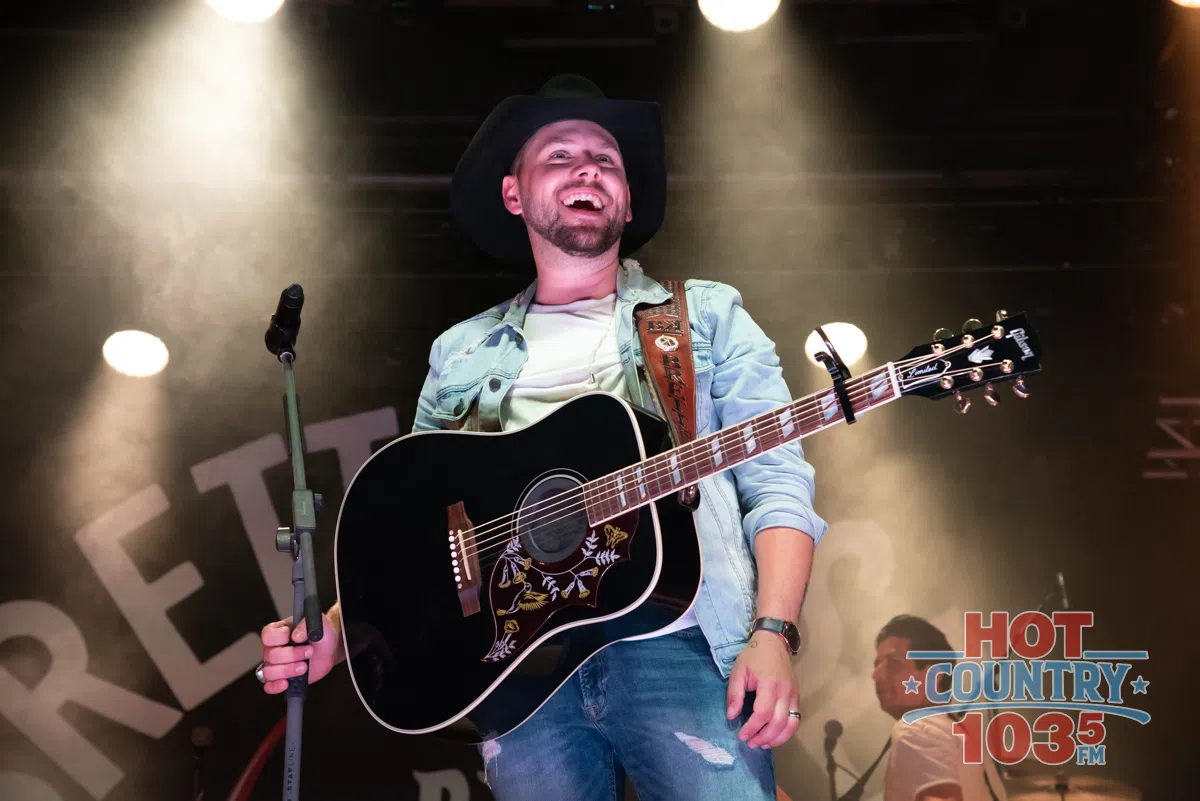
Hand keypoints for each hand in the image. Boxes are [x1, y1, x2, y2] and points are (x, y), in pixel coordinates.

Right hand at [259, 612, 341, 694]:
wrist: (330, 647)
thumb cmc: (320, 633)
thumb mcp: (317, 622)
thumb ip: (305, 625)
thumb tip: (296, 636)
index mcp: (277, 632)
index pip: (267, 635)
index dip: (280, 638)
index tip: (295, 637)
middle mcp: (272, 649)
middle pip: (271, 656)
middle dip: (292, 655)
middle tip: (309, 651)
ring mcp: (276, 665)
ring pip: (269, 672)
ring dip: (287, 670)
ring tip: (304, 667)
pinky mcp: (282, 678)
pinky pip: (269, 686)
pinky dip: (276, 686)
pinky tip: (287, 683)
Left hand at [725, 630, 800, 748]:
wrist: (774, 642)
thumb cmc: (753, 656)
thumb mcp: (738, 671)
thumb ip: (734, 694)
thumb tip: (731, 716)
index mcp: (769, 684)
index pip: (763, 714)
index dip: (752, 728)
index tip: (741, 735)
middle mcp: (785, 692)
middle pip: (778, 723)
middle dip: (764, 737)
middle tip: (750, 743)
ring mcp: (794, 695)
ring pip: (791, 725)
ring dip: (777, 739)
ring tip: (763, 744)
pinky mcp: (797, 697)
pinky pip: (796, 719)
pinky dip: (787, 732)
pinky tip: (775, 736)